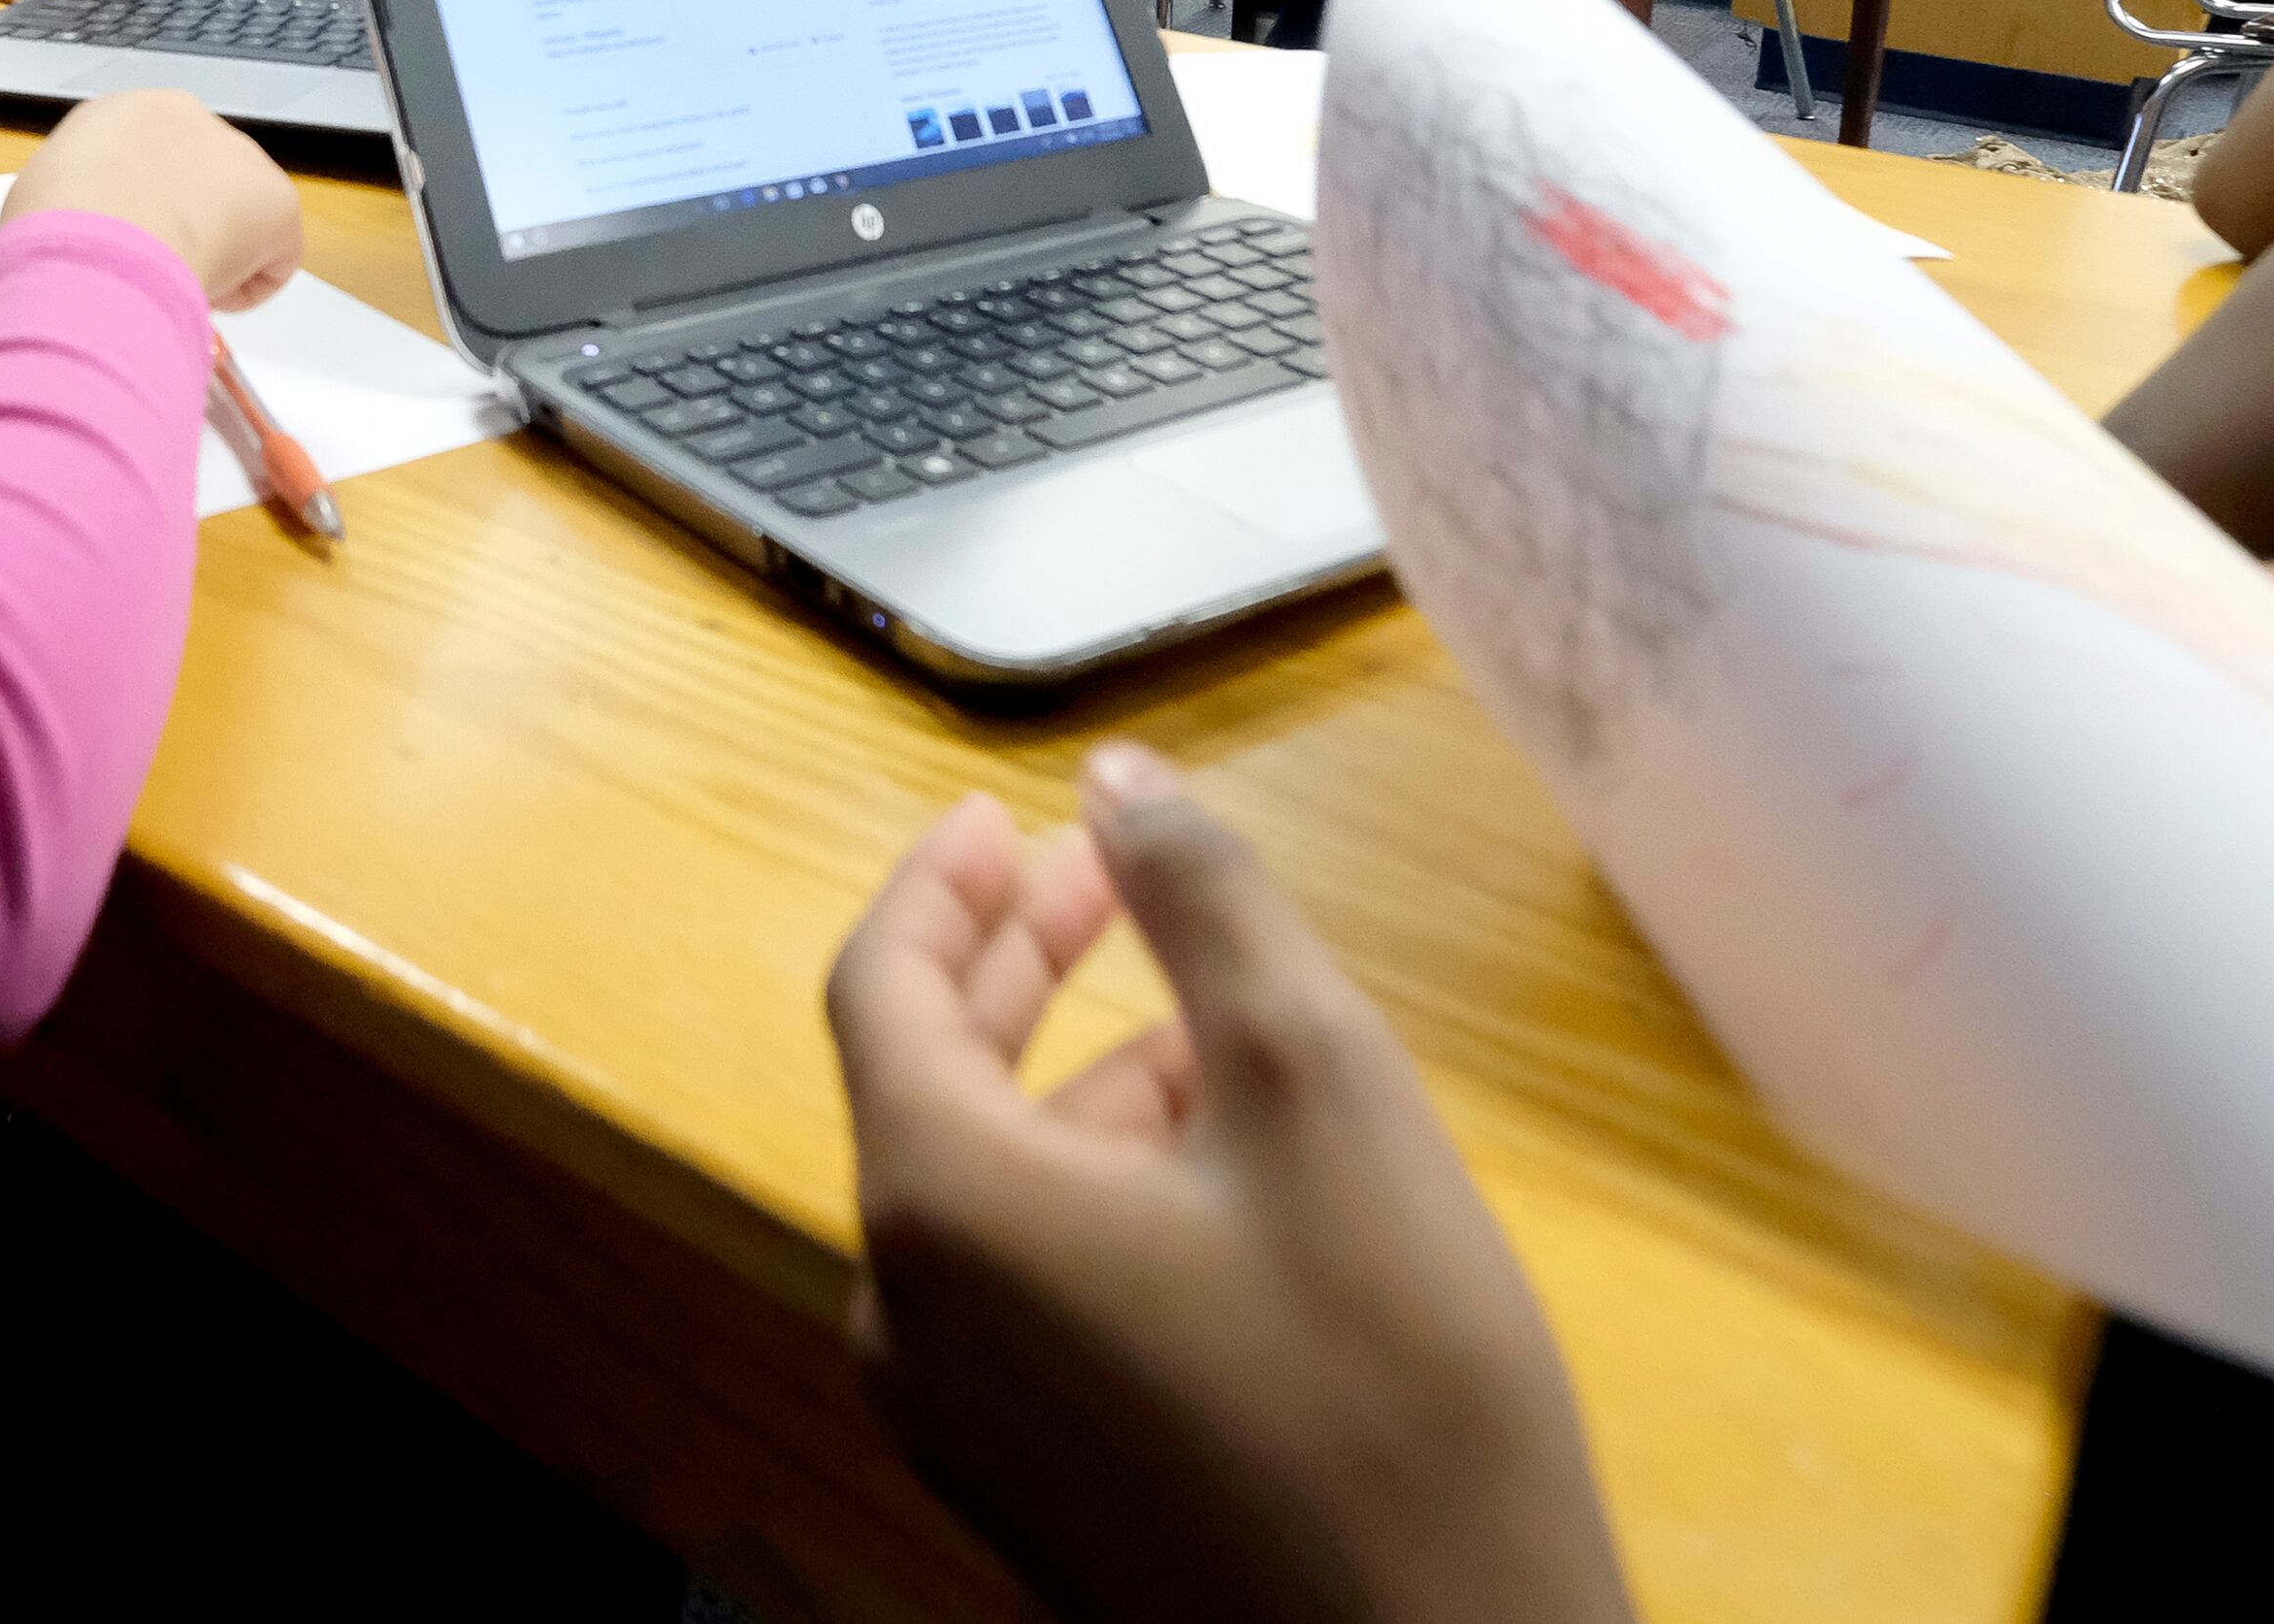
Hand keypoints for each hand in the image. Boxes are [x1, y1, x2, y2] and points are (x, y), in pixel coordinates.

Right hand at [0, 87, 303, 311]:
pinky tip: (202, 293)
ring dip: (213, 254)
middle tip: (153, 269)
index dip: (141, 207)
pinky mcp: (277, 199)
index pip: (148, 157)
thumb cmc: (55, 227)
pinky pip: (269, 261)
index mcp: (125, 113)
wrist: (98, 243)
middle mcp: (189, 120)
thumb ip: (77, 201)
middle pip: (200, 180)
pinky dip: (243, 290)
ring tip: (171, 283)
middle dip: (184, 226)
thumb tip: (84, 230)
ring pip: (237, 218)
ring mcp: (239, 155)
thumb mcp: (43, 198)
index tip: (127, 243)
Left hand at [827, 745, 1632, 1623]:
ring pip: (993, 1195)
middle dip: (1017, 967)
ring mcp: (962, 1424)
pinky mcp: (1034, 1491)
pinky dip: (1100, 1200)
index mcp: (941, 1207)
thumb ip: (1204, 905)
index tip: (1008, 813)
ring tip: (1232, 1039)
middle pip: (928, 1087)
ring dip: (1086, 1088)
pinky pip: (1028, 1295)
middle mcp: (909, 1321)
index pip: (882, 986)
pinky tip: (1234, 1184)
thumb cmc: (1391, 1380)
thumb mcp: (1319, 1083)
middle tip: (1108, 883)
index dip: (944, 882)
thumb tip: (1122, 783)